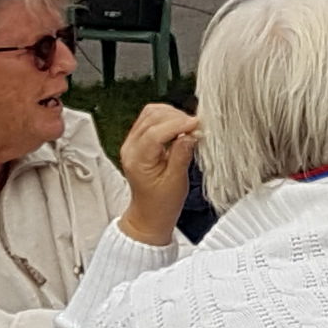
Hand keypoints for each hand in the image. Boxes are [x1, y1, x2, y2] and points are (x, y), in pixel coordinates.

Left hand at [117, 102, 197, 241]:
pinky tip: (181, 127)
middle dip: (177, 117)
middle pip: (151, 117)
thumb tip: (191, 134)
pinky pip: (151, 119)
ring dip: (173, 115)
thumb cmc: (161, 204)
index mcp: (137, 160)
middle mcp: (131, 148)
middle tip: (196, 126)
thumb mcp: (176, 182)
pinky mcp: (139, 140)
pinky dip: (168, 118)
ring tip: (190, 127)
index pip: (155, 132)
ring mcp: (133, 142)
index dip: (178, 124)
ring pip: (151, 113)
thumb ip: (182, 155)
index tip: (196, 124)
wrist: (150, 214)